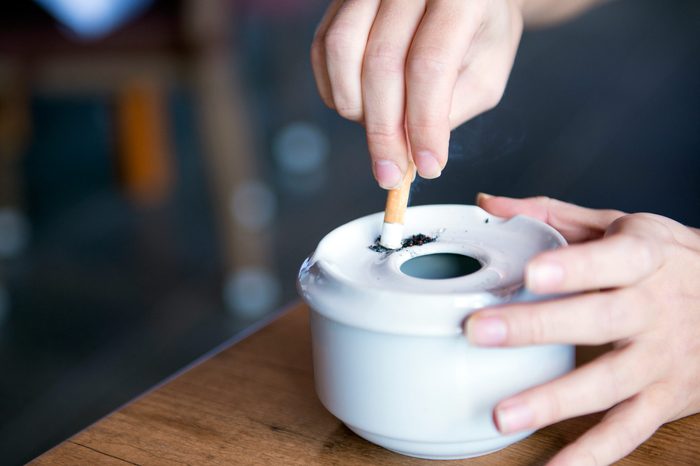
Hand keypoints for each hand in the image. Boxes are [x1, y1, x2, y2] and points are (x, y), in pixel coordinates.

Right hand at [311, 0, 522, 187]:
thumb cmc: (479, 34)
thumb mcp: (485, 73)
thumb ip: (449, 109)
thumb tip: (406, 152)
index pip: (429, 66)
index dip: (424, 124)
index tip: (427, 167)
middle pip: (381, 63)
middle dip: (384, 131)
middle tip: (391, 173)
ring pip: (341, 51)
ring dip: (355, 108)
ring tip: (380, 132)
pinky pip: (323, 48)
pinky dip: (335, 90)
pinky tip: (358, 109)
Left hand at [468, 194, 699, 464]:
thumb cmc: (666, 260)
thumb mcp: (619, 224)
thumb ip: (551, 215)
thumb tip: (487, 205)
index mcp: (643, 258)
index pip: (610, 260)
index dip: (572, 268)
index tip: (531, 272)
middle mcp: (653, 310)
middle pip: (596, 320)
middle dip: (537, 327)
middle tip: (481, 332)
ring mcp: (660, 359)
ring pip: (607, 382)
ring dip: (554, 401)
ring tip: (502, 414)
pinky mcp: (664, 399)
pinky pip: (626, 431)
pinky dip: (591, 454)